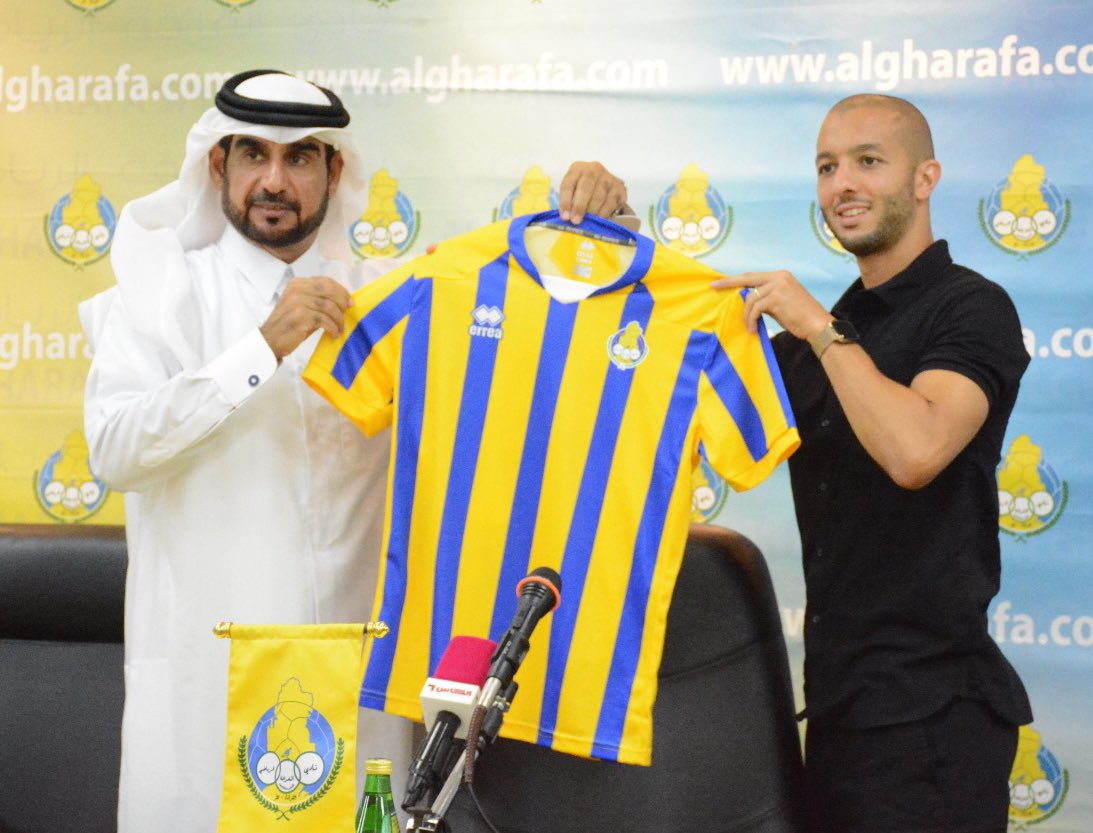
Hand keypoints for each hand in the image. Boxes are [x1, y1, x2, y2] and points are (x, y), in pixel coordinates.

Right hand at [259, 276, 351, 359]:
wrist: (270, 340)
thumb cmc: (290, 325)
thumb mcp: (302, 306)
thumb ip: (319, 299)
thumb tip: (345, 301)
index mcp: (297, 284)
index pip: (326, 281)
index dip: (341, 291)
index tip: (350, 302)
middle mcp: (296, 290)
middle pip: (330, 291)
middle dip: (342, 303)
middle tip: (346, 315)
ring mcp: (297, 303)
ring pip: (329, 307)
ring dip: (339, 319)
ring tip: (340, 328)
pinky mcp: (300, 317)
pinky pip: (325, 320)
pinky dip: (333, 328)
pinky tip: (333, 334)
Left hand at [558, 161, 628, 224]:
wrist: (603, 185)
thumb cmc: (582, 190)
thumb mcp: (572, 191)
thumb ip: (569, 202)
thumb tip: (568, 218)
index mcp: (577, 168)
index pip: (568, 184)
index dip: (565, 202)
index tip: (565, 217)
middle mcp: (593, 169)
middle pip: (585, 188)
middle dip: (579, 207)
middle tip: (576, 221)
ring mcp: (608, 177)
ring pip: (599, 196)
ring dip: (592, 212)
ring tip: (588, 222)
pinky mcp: (619, 188)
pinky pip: (611, 203)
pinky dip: (603, 213)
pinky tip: (598, 220)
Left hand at [711, 270, 831, 339]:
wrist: (818, 325)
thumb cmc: (800, 318)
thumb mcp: (781, 303)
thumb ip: (765, 298)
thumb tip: (747, 301)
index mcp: (781, 276)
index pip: (753, 276)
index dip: (736, 280)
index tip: (720, 282)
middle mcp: (779, 277)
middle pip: (747, 278)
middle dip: (729, 283)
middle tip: (713, 287)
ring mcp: (778, 286)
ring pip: (750, 298)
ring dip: (746, 314)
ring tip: (749, 326)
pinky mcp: (776, 298)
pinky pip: (755, 309)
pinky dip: (751, 320)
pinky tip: (753, 329)